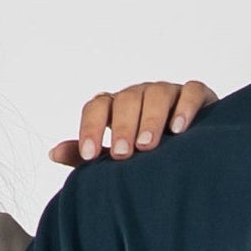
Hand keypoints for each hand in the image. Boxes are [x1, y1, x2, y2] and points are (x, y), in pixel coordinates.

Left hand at [51, 79, 217, 164]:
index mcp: (117, 108)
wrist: (192, 154)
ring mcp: (168, 93)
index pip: (97, 107)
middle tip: (123, 154)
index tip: (90, 155)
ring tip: (148, 146)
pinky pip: (191, 92)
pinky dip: (185, 107)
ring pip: (157, 94)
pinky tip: (180, 129)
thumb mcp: (116, 159)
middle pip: (127, 99)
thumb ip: (90, 155)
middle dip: (123, 127)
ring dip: (151, 119)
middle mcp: (140, 96)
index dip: (91, 128)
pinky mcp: (197, 95)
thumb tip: (53, 153)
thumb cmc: (148, 157)